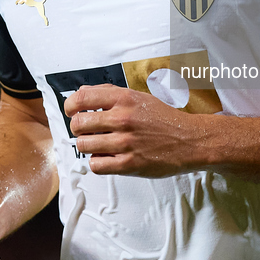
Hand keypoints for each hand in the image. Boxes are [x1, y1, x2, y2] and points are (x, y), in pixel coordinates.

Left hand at [65, 84, 201, 176]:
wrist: (189, 140)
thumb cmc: (163, 119)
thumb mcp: (139, 97)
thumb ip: (110, 93)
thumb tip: (82, 94)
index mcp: (124, 99)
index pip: (81, 98)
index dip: (70, 105)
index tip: (71, 111)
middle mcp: (123, 119)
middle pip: (78, 124)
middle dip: (78, 128)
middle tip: (88, 130)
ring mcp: (125, 143)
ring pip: (83, 145)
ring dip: (87, 146)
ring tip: (99, 144)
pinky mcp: (128, 164)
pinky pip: (96, 165)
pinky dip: (98, 162)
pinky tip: (107, 157)